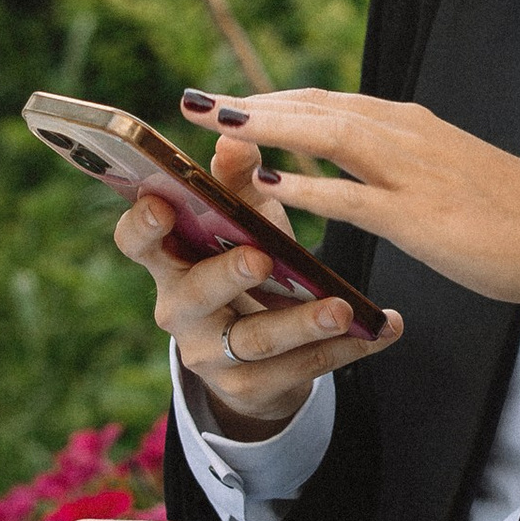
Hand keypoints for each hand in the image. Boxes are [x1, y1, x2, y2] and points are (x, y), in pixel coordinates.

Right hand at [113, 187, 397, 431]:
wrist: (256, 353)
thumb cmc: (242, 261)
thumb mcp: (242, 219)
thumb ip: (236, 179)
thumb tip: (236, 133)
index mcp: (168, 259)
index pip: (135, 242)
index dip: (142, 225)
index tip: (162, 205)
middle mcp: (179, 309)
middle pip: (198, 292)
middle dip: (230, 274)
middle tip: (262, 257)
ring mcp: (211, 354)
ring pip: (255, 339)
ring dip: (302, 323)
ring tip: (343, 308)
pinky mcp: (250, 387)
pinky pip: (302, 368)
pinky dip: (347, 348)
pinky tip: (384, 329)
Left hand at [180, 87, 519, 308]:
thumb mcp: (451, 181)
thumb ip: (404, 172)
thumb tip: (364, 179)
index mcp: (413, 129)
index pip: (328, 105)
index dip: (271, 103)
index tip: (223, 104)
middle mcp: (408, 136)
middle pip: (316, 107)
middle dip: (250, 104)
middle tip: (191, 101)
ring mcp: (415, 172)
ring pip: (328, 134)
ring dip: (266, 126)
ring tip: (213, 124)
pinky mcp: (423, 215)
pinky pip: (353, 195)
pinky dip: (306, 185)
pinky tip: (265, 187)